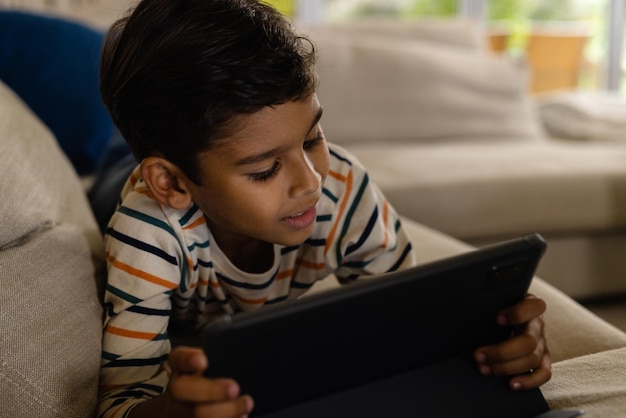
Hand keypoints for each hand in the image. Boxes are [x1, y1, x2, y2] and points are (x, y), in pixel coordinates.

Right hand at [130, 346, 253, 417]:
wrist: (182, 410)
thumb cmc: (205, 382)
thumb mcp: (208, 366)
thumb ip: (219, 356)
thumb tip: (245, 348)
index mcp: (180, 368)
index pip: (177, 359)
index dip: (187, 360)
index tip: (202, 360)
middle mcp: (175, 390)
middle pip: (181, 390)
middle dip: (210, 390)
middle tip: (234, 388)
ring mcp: (178, 411)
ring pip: (194, 413)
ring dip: (224, 410)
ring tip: (246, 403)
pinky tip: (241, 417)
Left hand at [474, 294, 551, 389]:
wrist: (508, 318)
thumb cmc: (497, 308)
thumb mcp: (495, 302)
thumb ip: (489, 305)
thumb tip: (465, 314)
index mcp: (529, 305)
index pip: (532, 307)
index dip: (517, 314)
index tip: (497, 319)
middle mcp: (538, 325)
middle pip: (528, 342)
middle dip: (501, 352)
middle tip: (477, 355)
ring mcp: (542, 343)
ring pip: (532, 359)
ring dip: (506, 367)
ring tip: (484, 369)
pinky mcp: (543, 360)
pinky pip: (543, 373)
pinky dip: (529, 381)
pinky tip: (511, 384)